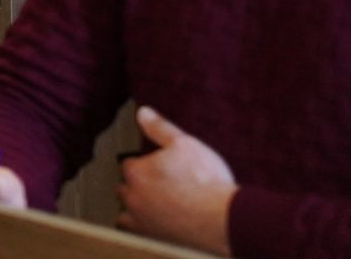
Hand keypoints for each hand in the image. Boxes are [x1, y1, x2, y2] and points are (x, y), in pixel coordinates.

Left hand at [118, 107, 234, 253]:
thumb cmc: (206, 181)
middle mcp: (132, 196)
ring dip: (137, 207)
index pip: (130, 164)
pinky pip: (133, 231)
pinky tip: (156, 223)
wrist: (224, 219)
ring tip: (157, 206)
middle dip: (138, 186)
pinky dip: (141, 227)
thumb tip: (142, 112)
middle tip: (160, 187)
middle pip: (126, 188)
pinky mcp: (150, 237)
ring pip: (126, 210)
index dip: (144, 165)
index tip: (158, 169)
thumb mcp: (185, 144)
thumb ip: (159, 128)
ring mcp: (140, 219)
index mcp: (137, 172)